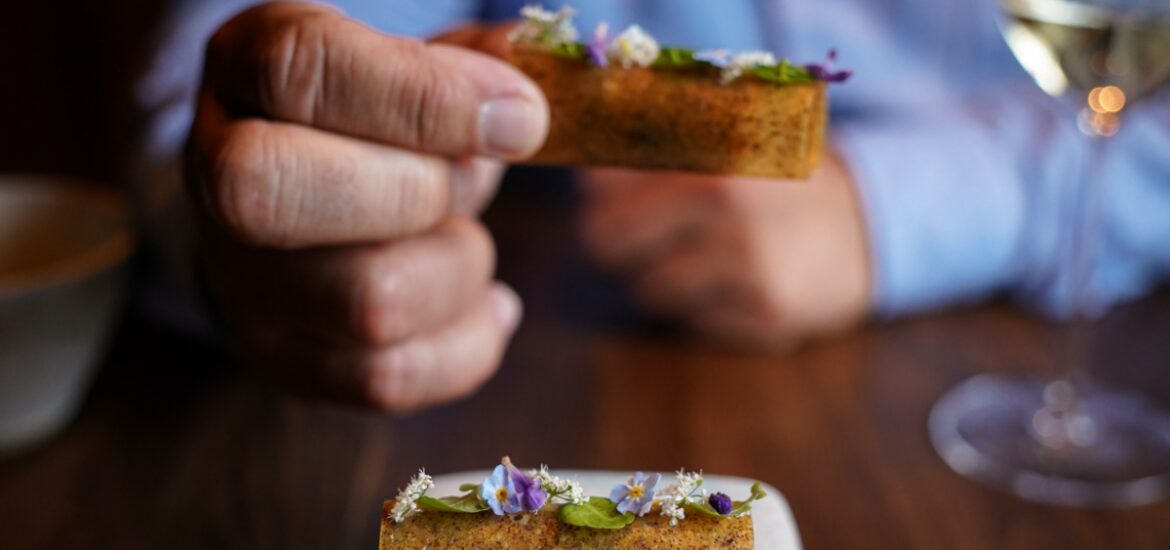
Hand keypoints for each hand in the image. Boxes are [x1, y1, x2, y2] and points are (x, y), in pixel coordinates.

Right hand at [186, 3, 547, 411]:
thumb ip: (470, 57)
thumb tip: (529, 71)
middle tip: (466, 178)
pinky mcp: (284, 359)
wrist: (299, 191)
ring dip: (459, 267)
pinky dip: (469, 343)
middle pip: (287, 195)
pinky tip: (489, 303)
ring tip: (463, 236)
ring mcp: (243, 282)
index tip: (522, 117)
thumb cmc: (372, 114)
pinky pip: (387, 380)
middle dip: (423, 191)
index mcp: (247, 68)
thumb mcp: (407, 57)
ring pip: (368, 302)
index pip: (301, 71)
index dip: (426, 98)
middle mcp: (218, 176)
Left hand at [579, 156, 870, 348]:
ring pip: (647, 288)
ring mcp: (746, 256)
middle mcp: (725, 196)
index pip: (601, 180)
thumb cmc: (777, 185)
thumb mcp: (726, 143)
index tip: (611, 199)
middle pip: (605, 239)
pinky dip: (707, 309)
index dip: (599, 196)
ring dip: (666, 279)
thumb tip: (578, 174)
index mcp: (708, 143)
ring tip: (712, 259)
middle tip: (650, 239)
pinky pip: (692, 321)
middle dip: (620, 243)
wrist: (872, 228)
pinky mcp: (764, 309)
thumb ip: (656, 148)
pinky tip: (743, 284)